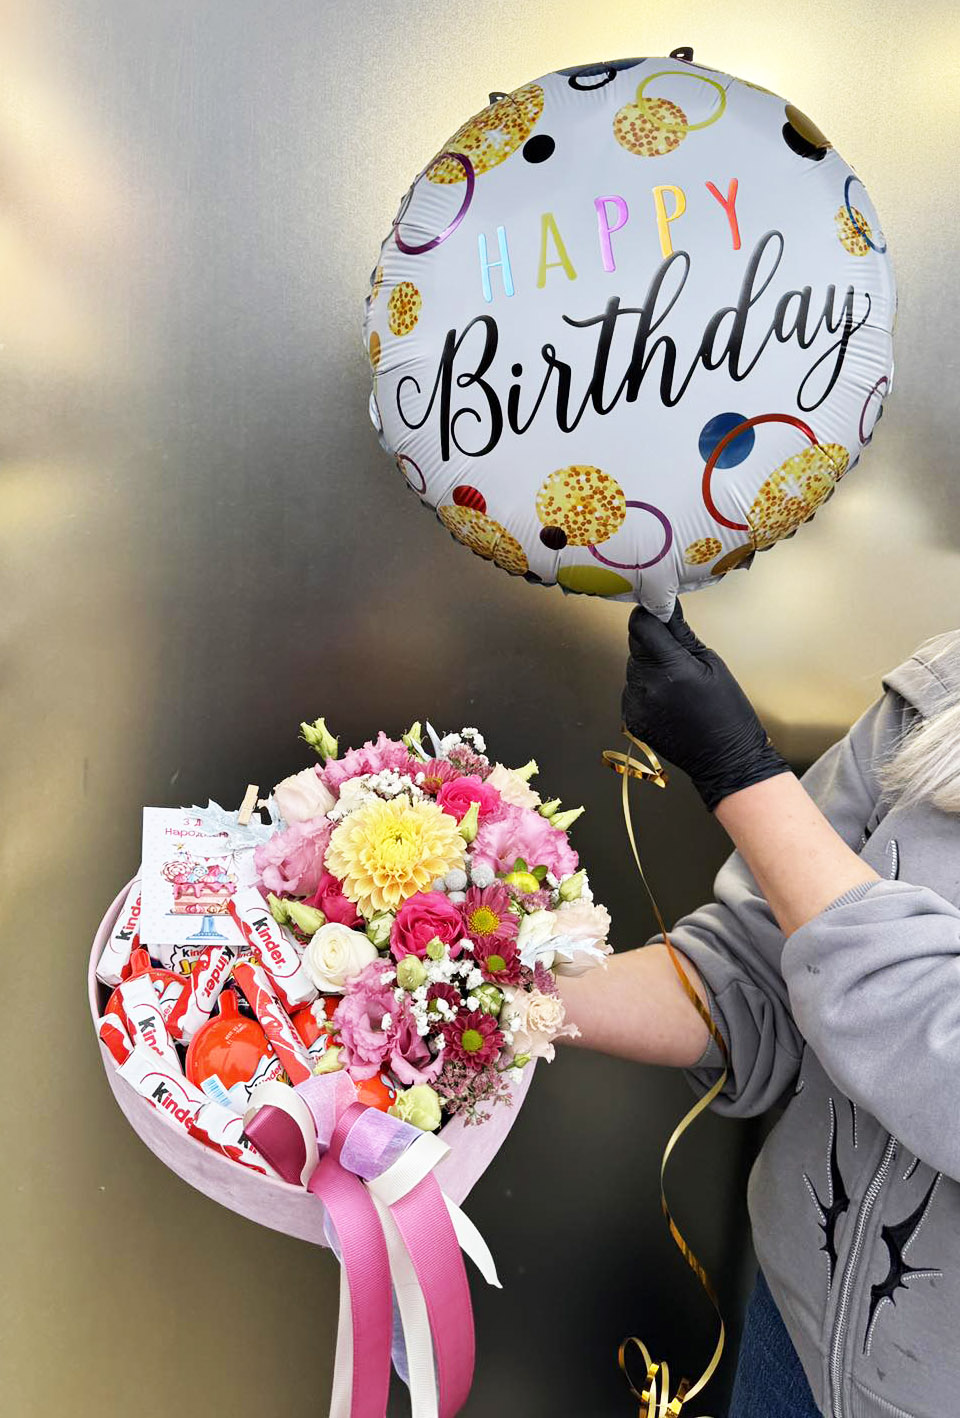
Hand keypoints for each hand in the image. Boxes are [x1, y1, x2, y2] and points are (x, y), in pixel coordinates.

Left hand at [622, 601, 789, 811]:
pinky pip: (632, 691)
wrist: (725, 758)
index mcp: (672, 670)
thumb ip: (682, 635)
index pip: (640, 626)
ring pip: (633, 668)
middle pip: (636, 646)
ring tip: (677, 685)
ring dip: (649, 668)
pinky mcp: (631, 719)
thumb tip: (666, 608)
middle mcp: (647, 688)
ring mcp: (635, 706)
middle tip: (679, 658)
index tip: (658, 614)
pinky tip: (669, 701)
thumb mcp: (712, 664)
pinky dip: (646, 690)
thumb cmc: (727, 712)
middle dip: (653, 645)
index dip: (649, 616)